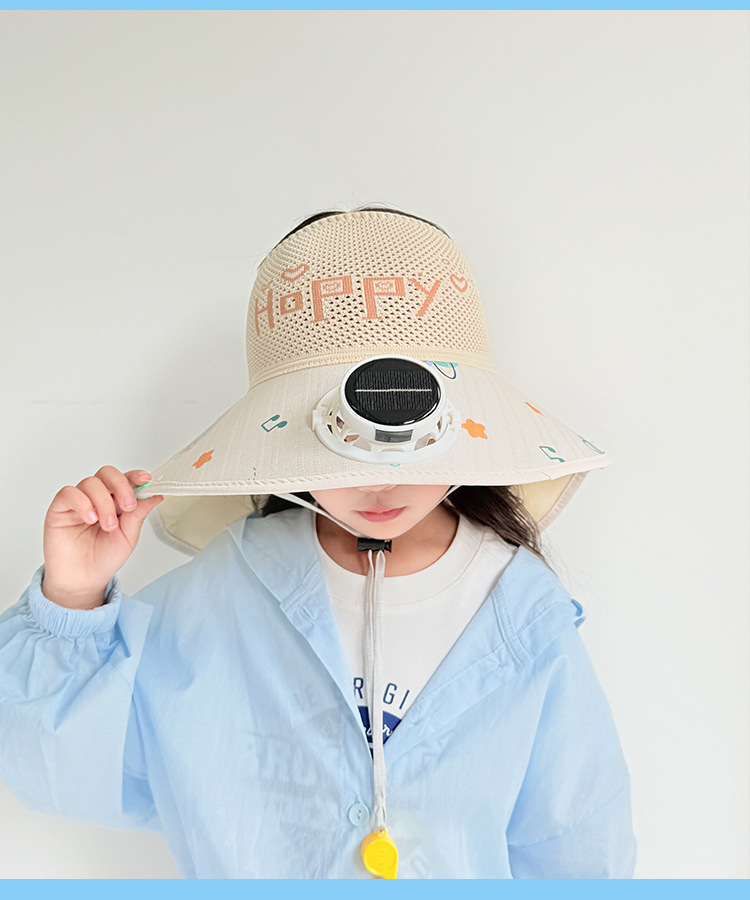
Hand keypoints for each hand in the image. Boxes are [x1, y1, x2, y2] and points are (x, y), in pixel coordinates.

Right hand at [41, 466, 163, 608]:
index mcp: (116, 501)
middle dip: (121, 485)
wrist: (82, 581)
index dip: (135, 476)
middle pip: (107, 474)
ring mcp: (78, 501)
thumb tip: (155, 494)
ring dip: (104, 502)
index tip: (145, 480)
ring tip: (107, 525)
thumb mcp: (128, 536)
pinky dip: (82, 503)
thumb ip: (139, 514)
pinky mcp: (60, 508)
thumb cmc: (104, 558)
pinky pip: (69, 493)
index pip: (125, 479)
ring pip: (91, 483)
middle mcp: (97, 497)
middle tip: (128, 506)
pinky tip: (90, 518)